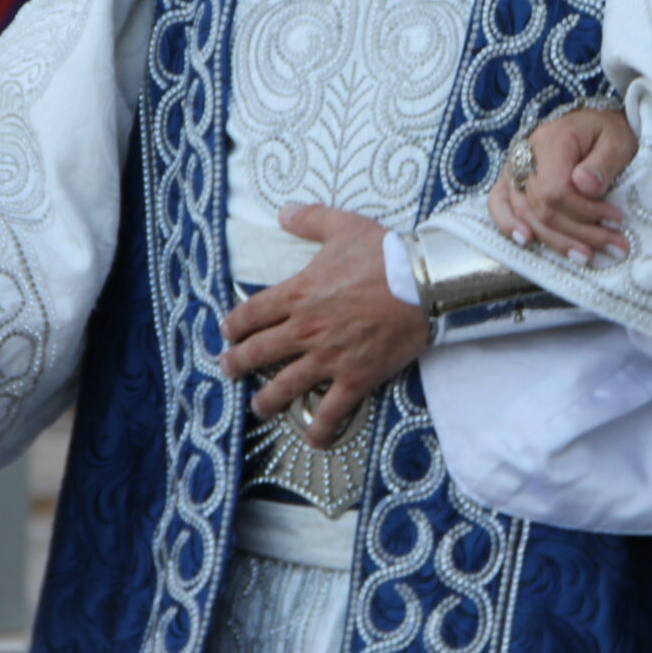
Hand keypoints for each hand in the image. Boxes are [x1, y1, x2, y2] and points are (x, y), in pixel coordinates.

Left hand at [218, 205, 425, 447]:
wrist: (423, 283)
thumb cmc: (385, 254)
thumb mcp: (343, 226)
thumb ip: (310, 219)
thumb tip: (284, 212)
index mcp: (298, 293)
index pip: (250, 313)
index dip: (233, 326)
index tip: (228, 333)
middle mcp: (305, 329)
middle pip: (257, 352)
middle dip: (236, 364)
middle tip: (228, 369)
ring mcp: (328, 357)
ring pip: (284, 387)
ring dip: (265, 400)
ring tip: (257, 406)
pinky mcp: (355, 377)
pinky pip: (331, 412)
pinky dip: (320, 430)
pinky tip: (312, 440)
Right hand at [486, 107, 633, 262]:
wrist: (592, 123)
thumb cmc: (606, 132)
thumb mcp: (617, 140)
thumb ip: (603, 163)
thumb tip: (586, 187)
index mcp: (552, 140)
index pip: (557, 190)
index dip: (585, 212)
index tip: (615, 221)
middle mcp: (526, 154)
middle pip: (542, 208)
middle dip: (579, 234)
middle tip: (615, 246)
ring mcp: (513, 167)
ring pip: (525, 214)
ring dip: (557, 241)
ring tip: (587, 256)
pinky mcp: (510, 178)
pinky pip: (497, 204)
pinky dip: (508, 225)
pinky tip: (527, 242)